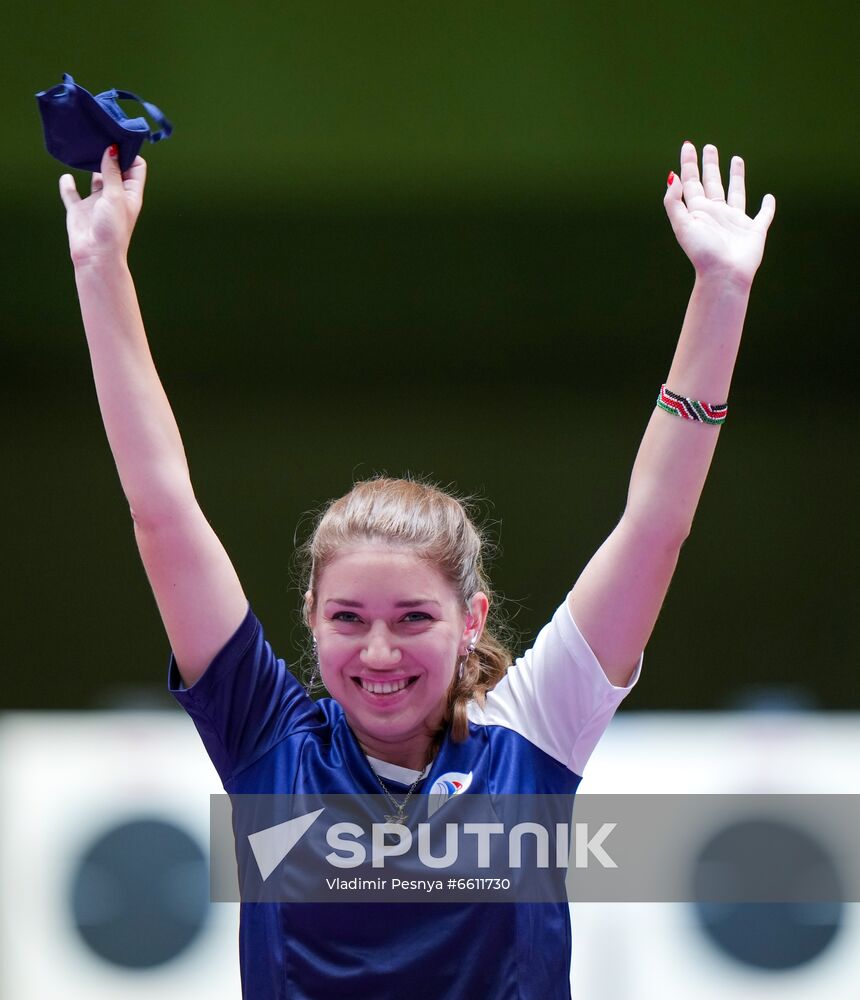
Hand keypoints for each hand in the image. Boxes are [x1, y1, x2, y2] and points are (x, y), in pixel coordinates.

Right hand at [59, 146, 146, 268]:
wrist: (96, 256)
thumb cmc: (112, 229)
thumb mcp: (116, 196)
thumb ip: (112, 172)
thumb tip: (112, 149)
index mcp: (131, 193)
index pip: (136, 167)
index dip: (130, 153)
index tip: (118, 139)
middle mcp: (115, 195)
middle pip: (114, 168)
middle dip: (109, 153)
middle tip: (100, 135)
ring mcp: (97, 202)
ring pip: (94, 177)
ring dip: (90, 164)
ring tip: (84, 146)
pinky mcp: (79, 209)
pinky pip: (72, 193)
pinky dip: (68, 184)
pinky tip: (67, 176)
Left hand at [663, 141, 774, 285]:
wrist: (724, 274)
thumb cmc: (702, 252)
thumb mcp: (682, 225)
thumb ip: (674, 202)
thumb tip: (672, 176)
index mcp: (698, 212)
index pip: (691, 182)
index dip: (689, 164)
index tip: (688, 145)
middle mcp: (716, 214)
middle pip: (712, 183)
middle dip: (710, 165)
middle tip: (709, 147)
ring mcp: (735, 222)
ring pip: (735, 193)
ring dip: (735, 177)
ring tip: (735, 159)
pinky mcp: (754, 231)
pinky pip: (762, 216)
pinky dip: (767, 207)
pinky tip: (768, 197)